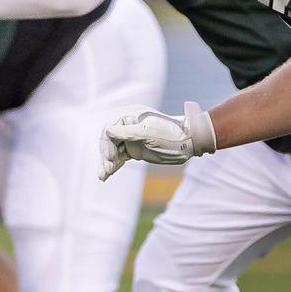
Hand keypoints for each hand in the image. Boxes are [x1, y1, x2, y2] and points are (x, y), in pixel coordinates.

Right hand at [98, 104, 214, 179]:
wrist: (188, 142)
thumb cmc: (171, 133)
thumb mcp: (149, 132)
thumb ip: (129, 132)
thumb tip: (108, 131)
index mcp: (131, 116)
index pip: (111, 129)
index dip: (107, 143)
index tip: (111, 156)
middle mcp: (129, 127)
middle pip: (109, 140)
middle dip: (105, 154)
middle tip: (107, 167)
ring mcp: (131, 139)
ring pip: (113, 150)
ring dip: (107, 162)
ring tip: (103, 175)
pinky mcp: (134, 150)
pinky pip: (119, 157)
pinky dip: (113, 165)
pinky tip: (106, 174)